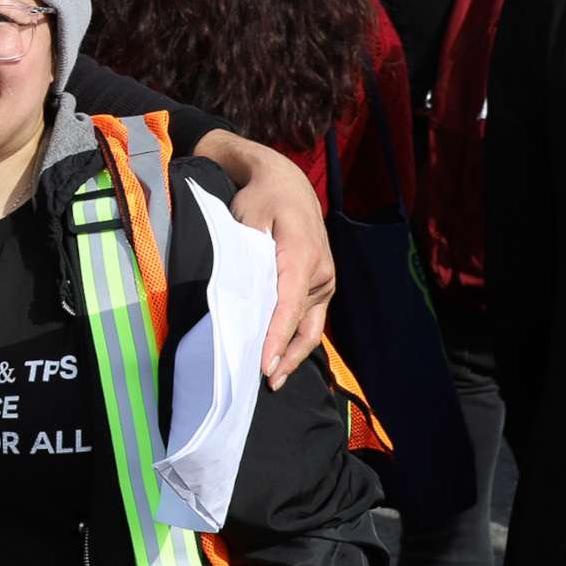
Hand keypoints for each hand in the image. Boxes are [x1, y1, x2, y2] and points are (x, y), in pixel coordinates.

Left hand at [196, 133, 332, 386]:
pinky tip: (282, 355)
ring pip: (310, 325)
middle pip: (304, 324)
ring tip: (274, 377)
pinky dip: (296, 337)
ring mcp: (325, 280)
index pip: (288, 307)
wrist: (287, 183)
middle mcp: (321, 273)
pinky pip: (310, 316)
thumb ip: (246, 257)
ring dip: (293, 352)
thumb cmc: (262, 200)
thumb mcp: (247, 220)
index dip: (275, 338)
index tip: (264, 365)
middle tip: (267, 382)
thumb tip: (240, 295)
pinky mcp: (321, 284)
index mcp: (302, 257)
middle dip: (286, 356)